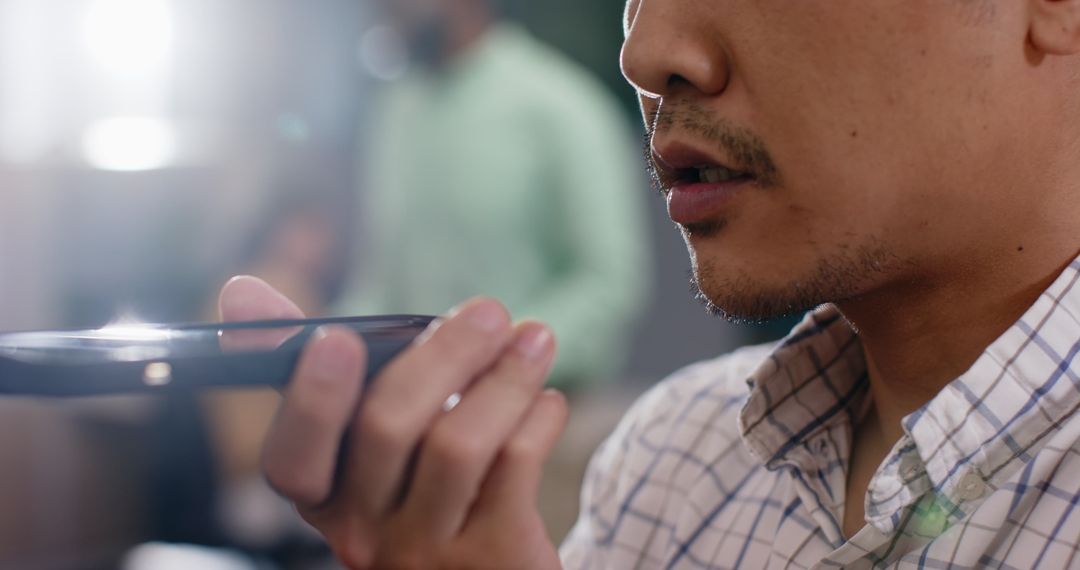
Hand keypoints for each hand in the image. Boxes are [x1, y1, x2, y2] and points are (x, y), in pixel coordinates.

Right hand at [218, 276, 567, 568]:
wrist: (486, 569)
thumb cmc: (417, 481)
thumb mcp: (364, 436)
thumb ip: (308, 367)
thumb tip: (239, 290)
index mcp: (321, 495)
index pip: (291, 458)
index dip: (312, 398)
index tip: (337, 339)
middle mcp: (361, 532)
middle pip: (387, 427)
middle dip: (443, 354)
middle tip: (488, 311)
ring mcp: (425, 550)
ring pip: (457, 444)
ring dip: (504, 378)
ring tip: (535, 339)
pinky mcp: (492, 556)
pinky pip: (513, 468)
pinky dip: (535, 419)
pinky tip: (545, 400)